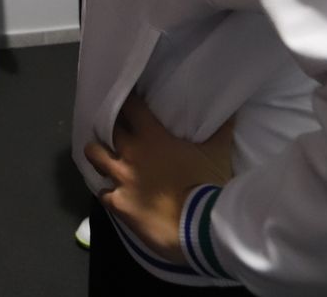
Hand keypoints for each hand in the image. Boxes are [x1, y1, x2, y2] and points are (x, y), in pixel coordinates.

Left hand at [83, 96, 234, 264]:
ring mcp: (121, 178)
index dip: (125, 101)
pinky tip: (114, 195)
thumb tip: (232, 110)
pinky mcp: (118, 203)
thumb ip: (220, 130)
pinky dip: (107, 193)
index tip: (124, 99)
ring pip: (94, 155)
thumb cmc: (208, 185)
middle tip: (114, 130)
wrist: (200, 226)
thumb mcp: (217, 153)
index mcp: (152, 136)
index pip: (130, 106)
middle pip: (106, 128)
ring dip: (98, 156)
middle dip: (108, 128)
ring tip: (104, 159)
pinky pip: (103, 193)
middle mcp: (131, 152)